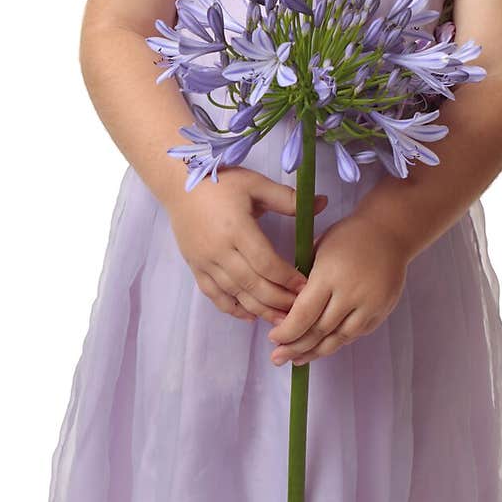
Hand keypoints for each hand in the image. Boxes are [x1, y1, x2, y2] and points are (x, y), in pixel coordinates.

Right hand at [167, 168, 327, 325]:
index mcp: (237, 228)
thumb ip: (289, 199)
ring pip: (235, 294)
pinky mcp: (195, 267)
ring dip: (259, 310)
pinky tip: (250, 316)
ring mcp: (205, 262)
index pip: (266, 263)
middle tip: (299, 310)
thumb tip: (323, 203)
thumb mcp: (256, 184)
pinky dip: (232, 308)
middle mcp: (219, 250)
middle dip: (277, 300)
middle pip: (252, 284)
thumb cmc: (221, 182)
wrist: (179, 183)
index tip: (305, 286)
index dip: (287, 279)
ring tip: (281, 320)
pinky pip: (214, 295)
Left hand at [266, 212, 410, 365]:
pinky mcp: (381, 312)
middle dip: (296, 347)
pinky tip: (322, 347)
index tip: (273, 338)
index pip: (303, 314)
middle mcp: (351, 293)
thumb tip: (286, 314)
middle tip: (278, 357)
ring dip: (316, 352)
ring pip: (339, 339)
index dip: (287, 331)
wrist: (389, 233)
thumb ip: (304, 282)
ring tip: (297, 360)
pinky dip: (337, 342)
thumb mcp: (318, 250)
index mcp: (330, 274)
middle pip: (319, 331)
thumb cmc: (347, 238)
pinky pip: (355, 334)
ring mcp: (369, 305)